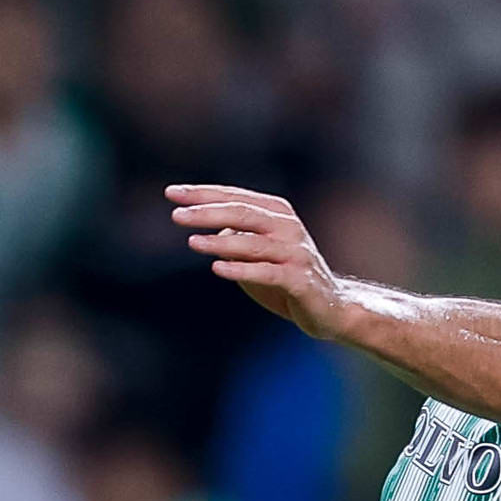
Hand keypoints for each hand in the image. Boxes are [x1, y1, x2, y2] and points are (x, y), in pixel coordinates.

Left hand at [171, 184, 347, 336]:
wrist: (328, 307)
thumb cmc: (285, 275)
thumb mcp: (255, 252)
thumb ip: (233, 236)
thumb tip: (203, 225)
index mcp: (277, 214)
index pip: (235, 197)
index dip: (203, 194)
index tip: (171, 193)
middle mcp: (288, 228)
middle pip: (244, 213)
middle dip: (208, 212)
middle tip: (176, 215)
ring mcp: (296, 253)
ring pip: (254, 243)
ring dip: (221, 241)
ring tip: (191, 242)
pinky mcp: (300, 280)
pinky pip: (267, 273)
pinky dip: (241, 270)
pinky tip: (217, 268)